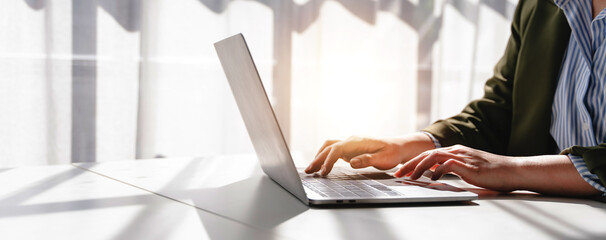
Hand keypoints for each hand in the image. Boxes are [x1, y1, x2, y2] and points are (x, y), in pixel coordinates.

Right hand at [305, 133, 434, 175]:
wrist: (397, 147)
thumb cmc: (391, 153)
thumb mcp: (382, 159)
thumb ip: (366, 160)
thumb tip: (351, 162)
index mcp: (356, 142)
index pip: (337, 149)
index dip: (328, 160)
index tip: (323, 172)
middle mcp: (350, 141)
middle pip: (328, 148)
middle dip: (317, 159)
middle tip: (308, 171)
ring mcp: (349, 144)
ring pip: (328, 147)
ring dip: (319, 157)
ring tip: (311, 169)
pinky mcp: (349, 149)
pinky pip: (333, 151)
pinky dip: (324, 157)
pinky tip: (321, 165)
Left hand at [394, 145, 518, 191]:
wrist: (513, 171)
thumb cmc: (492, 172)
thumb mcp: (467, 169)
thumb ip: (452, 169)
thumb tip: (435, 174)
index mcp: (456, 151)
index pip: (429, 154)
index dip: (414, 162)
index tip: (403, 171)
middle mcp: (457, 151)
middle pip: (427, 154)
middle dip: (410, 164)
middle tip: (398, 173)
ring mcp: (463, 157)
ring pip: (434, 158)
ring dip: (419, 167)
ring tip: (410, 176)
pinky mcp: (469, 166)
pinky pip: (449, 165)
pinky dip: (438, 171)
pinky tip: (433, 178)